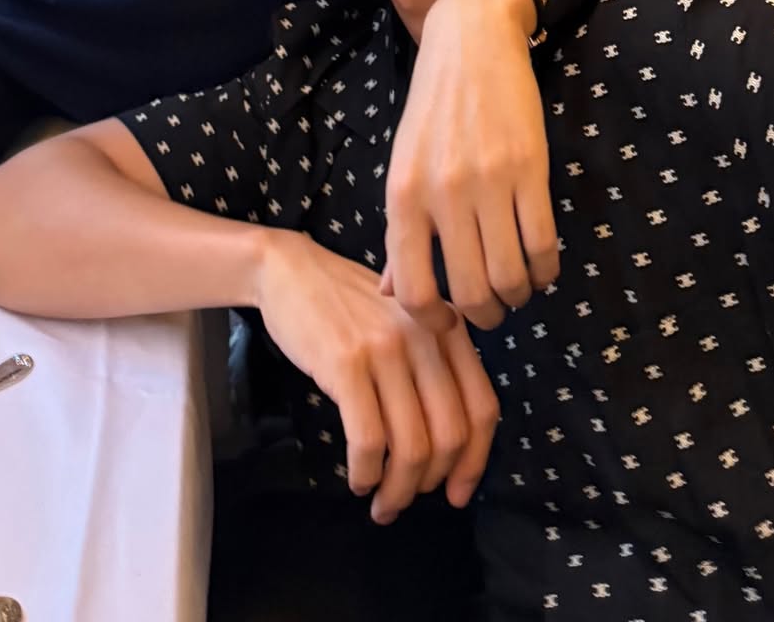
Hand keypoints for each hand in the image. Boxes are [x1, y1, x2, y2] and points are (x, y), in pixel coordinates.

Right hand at [255, 230, 498, 523]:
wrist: (291, 270)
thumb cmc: (348, 303)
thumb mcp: (407, 322)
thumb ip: (435, 365)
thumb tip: (450, 450)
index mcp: (450, 329)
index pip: (483, 407)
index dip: (475, 461)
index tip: (458, 494)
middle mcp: (427, 336)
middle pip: (450, 434)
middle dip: (431, 483)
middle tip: (406, 501)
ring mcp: (387, 348)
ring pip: (411, 445)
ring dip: (398, 489)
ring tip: (381, 504)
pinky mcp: (347, 362)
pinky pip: (369, 439)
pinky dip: (367, 472)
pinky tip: (359, 479)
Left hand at [384, 0, 558, 332]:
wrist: (470, 44)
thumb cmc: (431, 112)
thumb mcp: (402, 168)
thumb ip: (398, 234)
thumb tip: (390, 295)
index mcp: (402, 197)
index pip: (413, 291)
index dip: (435, 323)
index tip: (450, 321)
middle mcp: (442, 195)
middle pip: (470, 293)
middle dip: (486, 315)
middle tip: (492, 307)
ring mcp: (488, 182)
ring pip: (510, 277)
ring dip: (518, 295)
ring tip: (517, 287)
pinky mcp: (529, 169)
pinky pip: (542, 245)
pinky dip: (545, 270)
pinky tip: (540, 265)